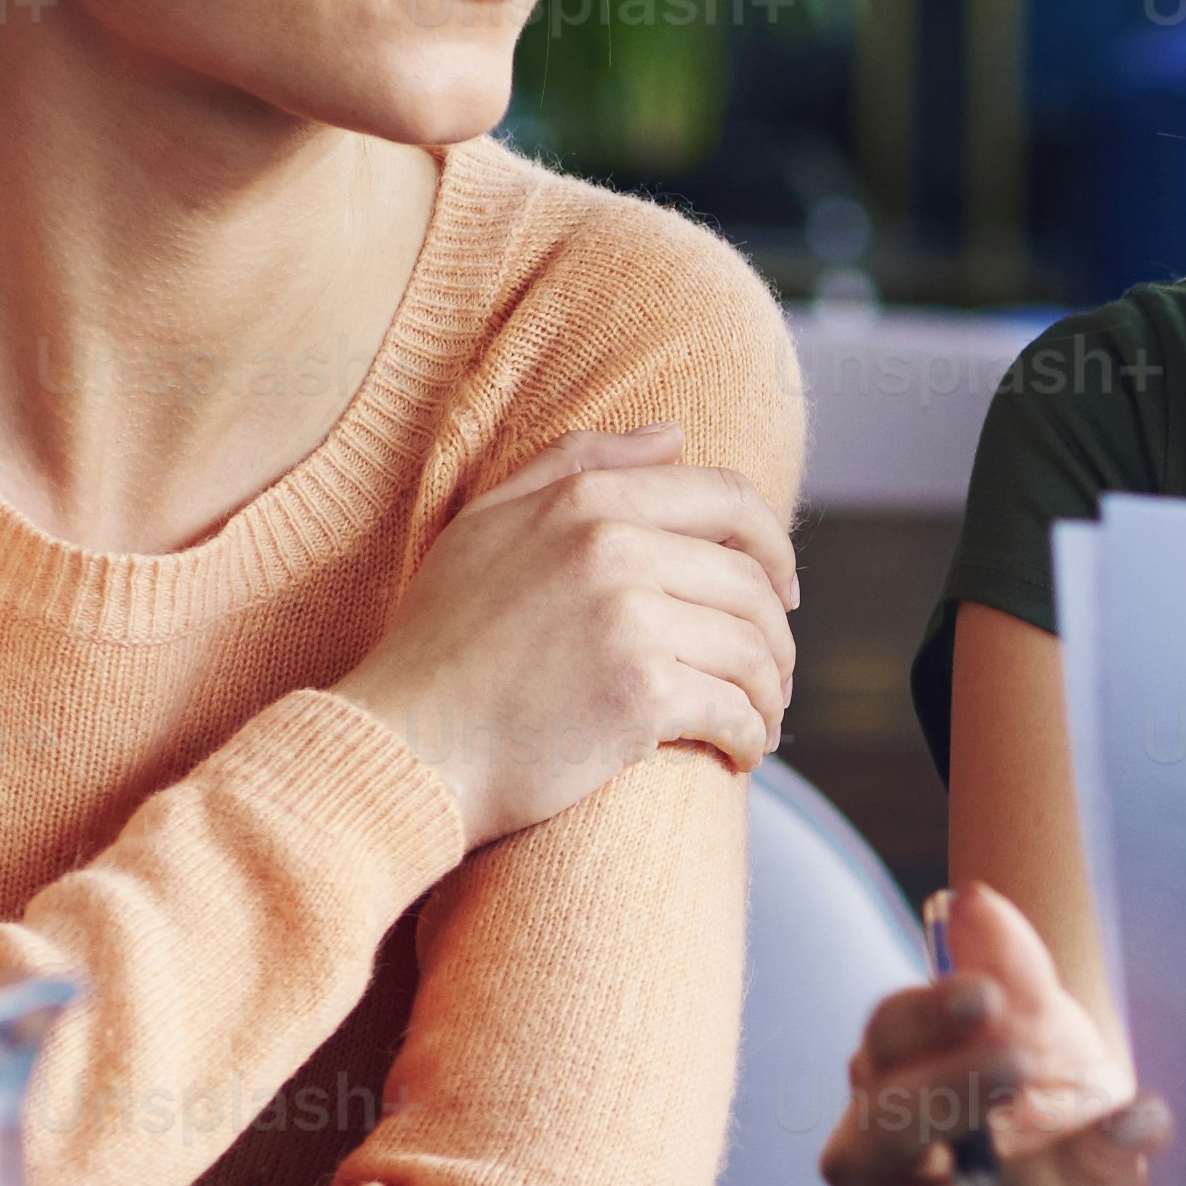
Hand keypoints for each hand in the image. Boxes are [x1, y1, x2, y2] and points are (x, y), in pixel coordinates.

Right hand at [351, 422, 795, 836]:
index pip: (728, 501)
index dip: (773, 547)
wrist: (404, 746)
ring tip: (761, 720)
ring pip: (753, 649)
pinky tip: (741, 752)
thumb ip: (575, 465)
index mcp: (587, 500)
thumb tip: (674, 432)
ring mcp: (630, 619)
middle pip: (752, 582)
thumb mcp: (487, 526)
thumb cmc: (441, 643)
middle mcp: (614, 547)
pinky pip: (736, 709)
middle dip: (777, 635)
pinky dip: (752, 735)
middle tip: (771, 675)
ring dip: (770, 692)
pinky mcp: (641, 694)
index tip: (781, 592)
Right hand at [815, 881, 1179, 1185]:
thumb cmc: (1055, 1140)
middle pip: (874, 1137)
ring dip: (1059, 1169)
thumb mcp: (1056, 1057)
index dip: (922, 1021)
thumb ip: (1019, 988)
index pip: (879, 1048)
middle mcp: (882, 1178)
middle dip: (944, 1093)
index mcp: (895, 1091)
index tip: (985, 994)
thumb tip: (975, 900)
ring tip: (1148, 1126)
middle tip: (1021, 1057)